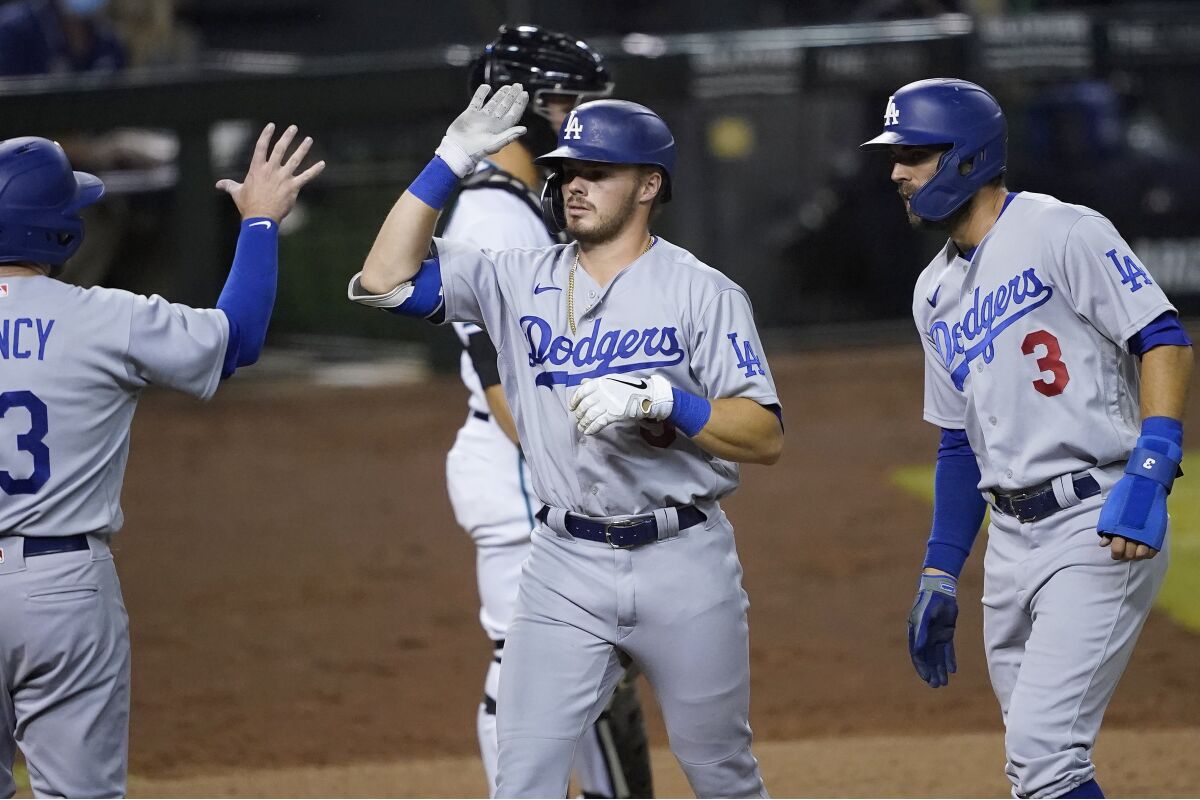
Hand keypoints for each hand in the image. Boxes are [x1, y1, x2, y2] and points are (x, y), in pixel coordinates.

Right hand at [216, 123, 324, 221]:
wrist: (260, 218)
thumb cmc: (248, 206)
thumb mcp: (236, 192)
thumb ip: (228, 185)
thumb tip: (218, 184)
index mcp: (257, 168)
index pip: (261, 146)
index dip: (266, 135)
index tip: (272, 125)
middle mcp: (271, 170)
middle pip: (280, 149)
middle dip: (287, 137)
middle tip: (294, 127)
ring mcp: (283, 177)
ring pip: (295, 159)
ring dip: (302, 148)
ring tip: (309, 139)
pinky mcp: (293, 187)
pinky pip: (306, 176)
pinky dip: (315, 170)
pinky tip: (322, 164)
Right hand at [436, 83, 527, 176]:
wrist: (458, 150)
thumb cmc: (477, 150)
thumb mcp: (495, 143)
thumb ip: (510, 135)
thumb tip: (524, 129)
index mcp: (500, 128)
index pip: (513, 114)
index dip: (519, 104)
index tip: (525, 94)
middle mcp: (492, 122)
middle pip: (505, 106)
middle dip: (512, 96)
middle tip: (518, 86)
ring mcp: (481, 117)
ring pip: (493, 103)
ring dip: (500, 94)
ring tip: (508, 87)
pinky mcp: (470, 114)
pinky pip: (477, 101)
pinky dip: (481, 94)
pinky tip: (486, 87)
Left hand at [569, 374, 673, 435]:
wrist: (646, 395)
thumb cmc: (629, 387)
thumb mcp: (611, 380)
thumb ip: (596, 382)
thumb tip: (582, 382)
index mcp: (600, 382)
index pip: (582, 391)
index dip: (574, 400)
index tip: (572, 407)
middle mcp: (602, 392)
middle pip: (585, 405)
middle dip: (579, 414)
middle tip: (578, 419)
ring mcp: (608, 403)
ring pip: (590, 415)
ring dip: (584, 423)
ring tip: (582, 428)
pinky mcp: (614, 414)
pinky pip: (599, 423)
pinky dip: (592, 428)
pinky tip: (589, 432)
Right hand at [908, 572, 957, 688]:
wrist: (941, 590)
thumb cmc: (929, 602)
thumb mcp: (924, 617)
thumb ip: (921, 633)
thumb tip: (918, 651)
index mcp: (915, 633)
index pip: (917, 655)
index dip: (921, 667)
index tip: (927, 678)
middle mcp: (924, 636)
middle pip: (927, 658)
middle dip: (931, 672)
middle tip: (936, 685)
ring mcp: (935, 635)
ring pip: (938, 656)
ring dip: (940, 669)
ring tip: (944, 683)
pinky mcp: (946, 633)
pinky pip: (948, 650)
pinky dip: (949, 660)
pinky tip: (953, 670)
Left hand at [1098, 473, 1164, 560]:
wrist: (1145, 485)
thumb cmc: (1124, 497)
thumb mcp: (1111, 511)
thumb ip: (1107, 527)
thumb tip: (1103, 544)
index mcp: (1120, 528)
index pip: (1117, 550)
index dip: (1115, 553)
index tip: (1115, 552)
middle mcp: (1133, 534)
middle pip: (1129, 554)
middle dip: (1125, 555)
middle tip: (1124, 550)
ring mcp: (1147, 534)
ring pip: (1141, 555)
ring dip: (1136, 554)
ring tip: (1133, 549)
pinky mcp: (1156, 533)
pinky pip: (1152, 551)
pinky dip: (1147, 553)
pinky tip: (1143, 549)